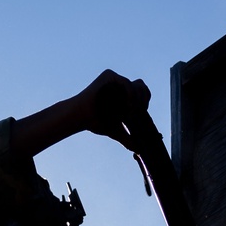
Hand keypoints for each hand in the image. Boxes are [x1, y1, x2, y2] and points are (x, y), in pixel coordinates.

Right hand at [12, 71, 150, 158]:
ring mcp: (115, 79)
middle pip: (142, 86)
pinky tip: (128, 107)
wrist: (80, 116)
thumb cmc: (95, 122)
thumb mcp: (115, 131)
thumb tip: (139, 150)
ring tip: (130, 114)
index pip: (142, 93)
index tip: (140, 115)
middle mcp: (120, 84)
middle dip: (144, 100)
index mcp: (124, 94)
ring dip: (137, 100)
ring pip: (137, 85)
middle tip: (138, 114)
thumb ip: (127, 139)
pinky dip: (130, 95)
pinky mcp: (109, 75)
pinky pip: (127, 83)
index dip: (145, 103)